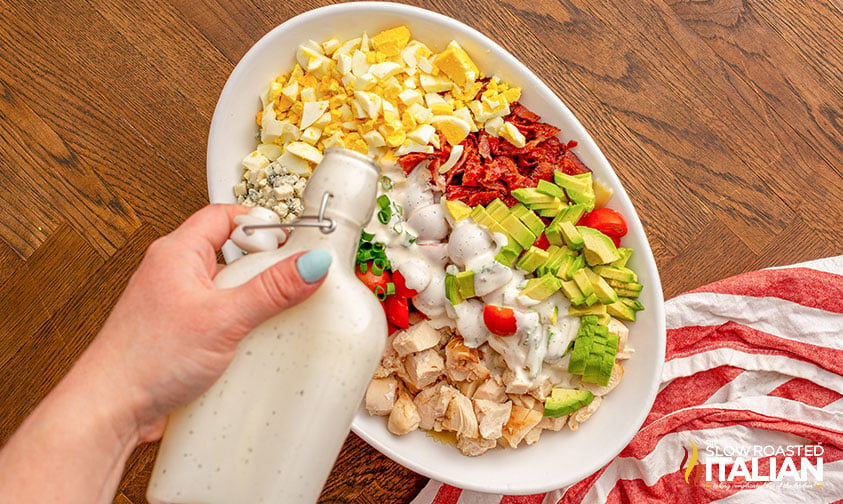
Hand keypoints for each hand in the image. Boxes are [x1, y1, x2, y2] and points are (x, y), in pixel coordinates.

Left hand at [90, 204, 330, 442]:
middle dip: (261, 266)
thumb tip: (310, 265)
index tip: (290, 243)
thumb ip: (271, 290)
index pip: (225, 215)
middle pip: (230, 252)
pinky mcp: (180, 334)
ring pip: (225, 288)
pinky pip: (218, 318)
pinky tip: (250, 343)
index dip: (260, 222)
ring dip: (251, 300)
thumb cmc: (144, 360)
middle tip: (288, 281)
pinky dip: (238, 326)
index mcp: (177, 252)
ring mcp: (175, 304)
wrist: (110, 409)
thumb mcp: (222, 319)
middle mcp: (173, 272)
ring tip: (271, 315)